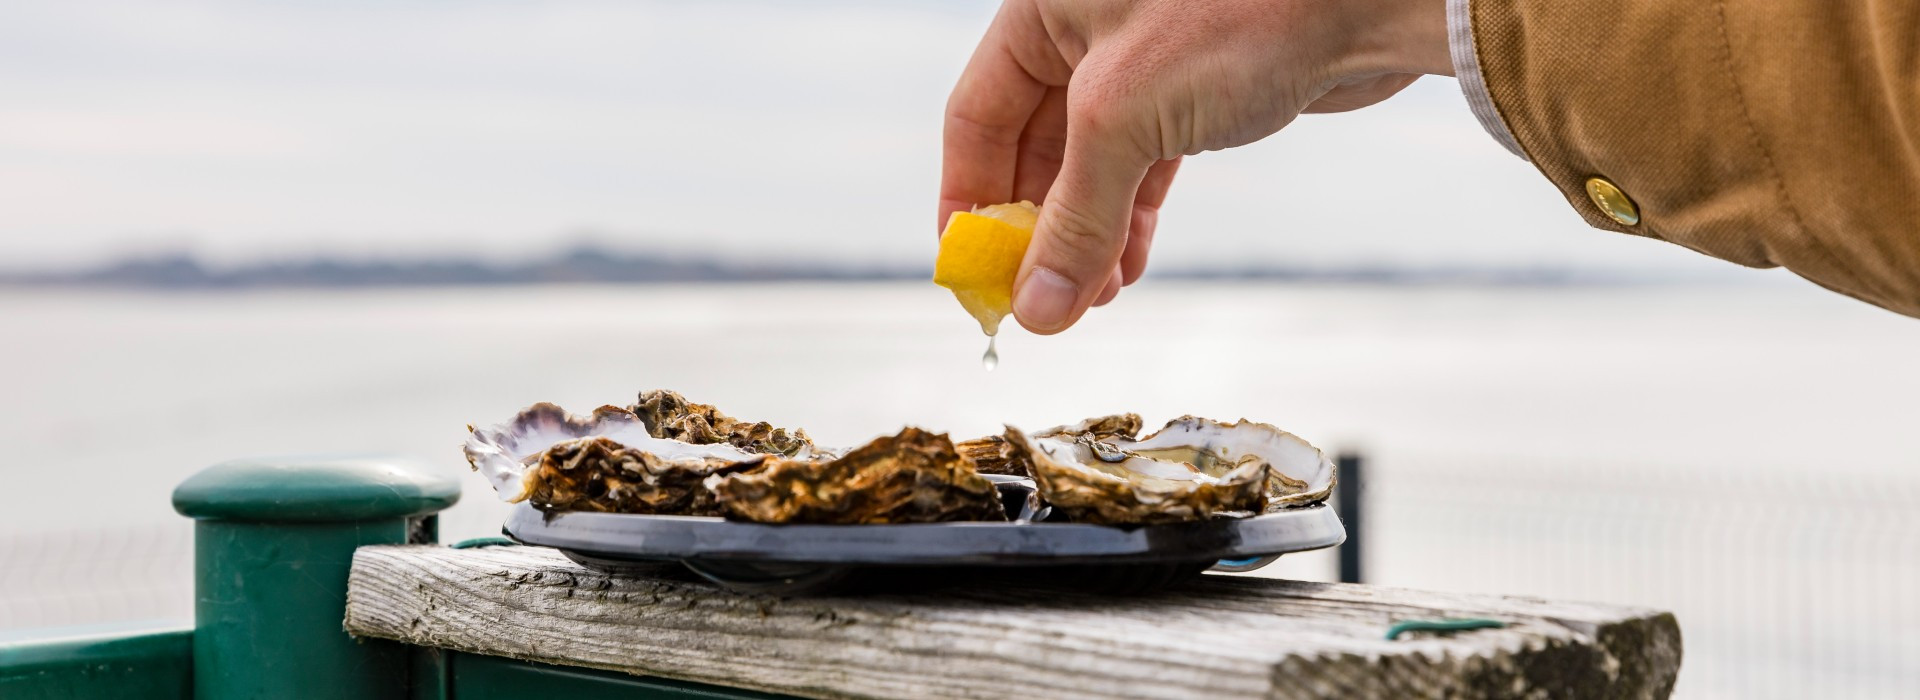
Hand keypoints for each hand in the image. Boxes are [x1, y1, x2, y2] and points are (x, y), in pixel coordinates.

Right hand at [939, 0, 1452, 333]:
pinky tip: (1127, 269)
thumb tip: (1036, 309)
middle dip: (1038, 230)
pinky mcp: (1197, 93)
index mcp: (1044, 8)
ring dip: (1087, 236)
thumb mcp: (1126, 118)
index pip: (977, 115)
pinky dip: (1132, 220)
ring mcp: (1143, 62)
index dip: (969, 199)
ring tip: (1090, 298)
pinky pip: (1143, 168)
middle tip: (1040, 303)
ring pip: (1093, 166)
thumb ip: (1076, 217)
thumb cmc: (1242, 11)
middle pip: (1033, 148)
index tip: (972, 273)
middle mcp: (1086, 28)